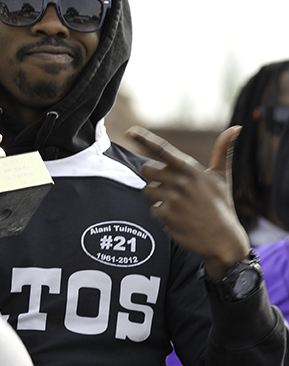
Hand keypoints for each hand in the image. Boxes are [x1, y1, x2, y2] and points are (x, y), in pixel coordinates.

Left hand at [127, 125, 249, 278]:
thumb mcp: (222, 177)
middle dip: (152, 177)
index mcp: (190, 168)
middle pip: (146, 169)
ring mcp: (172, 198)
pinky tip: (178, 218)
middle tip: (167, 186)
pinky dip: (162, 214)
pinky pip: (153, 209)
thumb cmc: (221, 205)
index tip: (129, 132)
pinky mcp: (166, 215)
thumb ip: (222, 151)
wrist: (222, 239)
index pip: (162, 149)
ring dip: (156, 197)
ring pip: (146, 190)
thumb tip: (236, 127)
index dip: (144, 139)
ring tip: (176, 204)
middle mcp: (179, 181)